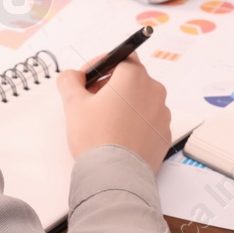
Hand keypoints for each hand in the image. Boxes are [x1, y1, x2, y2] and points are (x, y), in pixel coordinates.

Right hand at [57, 52, 171, 173]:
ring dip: (124, 103)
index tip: (87, 78)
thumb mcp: (74, 104)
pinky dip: (135, 121)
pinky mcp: (164, 134)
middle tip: (91, 99)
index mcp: (134, 77)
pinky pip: (148, 119)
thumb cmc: (96, 138)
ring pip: (141, 99)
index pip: (121, 56)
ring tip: (103, 120)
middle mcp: (154, 91)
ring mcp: (162, 114)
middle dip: (110, 84)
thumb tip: (72, 76)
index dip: (102, 64)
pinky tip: (118, 134)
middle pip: (131, 77)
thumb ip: (70, 81)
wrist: (114, 176)